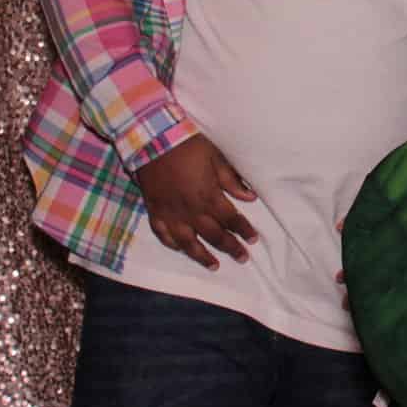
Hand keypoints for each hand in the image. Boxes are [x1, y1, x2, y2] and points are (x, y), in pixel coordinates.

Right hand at [133, 134, 258, 269]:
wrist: (153, 141)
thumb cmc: (188, 146)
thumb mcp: (216, 157)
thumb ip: (231, 180)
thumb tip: (250, 197)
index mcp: (208, 197)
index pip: (231, 219)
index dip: (244, 230)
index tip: (253, 239)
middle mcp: (191, 211)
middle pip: (214, 235)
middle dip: (230, 247)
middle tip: (242, 258)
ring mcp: (171, 214)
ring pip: (188, 243)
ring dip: (203, 256)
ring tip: (214, 265)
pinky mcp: (155, 212)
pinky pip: (164, 235)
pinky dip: (173, 245)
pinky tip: (182, 250)